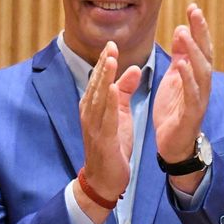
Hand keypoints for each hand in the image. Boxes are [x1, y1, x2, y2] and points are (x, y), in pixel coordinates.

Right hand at [75, 42, 140, 222]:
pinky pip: (105, 119)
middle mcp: (90, 113)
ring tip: (111, 60)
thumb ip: (126, 91)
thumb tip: (134, 68)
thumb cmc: (113, 145)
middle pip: (97, 85)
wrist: (105, 179)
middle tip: (111, 45)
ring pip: (99, 98)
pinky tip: (113, 90)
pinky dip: (109, 104)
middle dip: (104, 65)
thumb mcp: (121, 114)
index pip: (99, 79)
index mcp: (93, 106)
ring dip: (104, 79)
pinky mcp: (102, 139)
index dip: (105, 61)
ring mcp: (93, 126)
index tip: (112, 44)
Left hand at [152, 4, 212, 191]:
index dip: (198, 27)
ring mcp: (199, 99)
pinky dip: (188, 79)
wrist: (173, 145)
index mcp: (196, 75)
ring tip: (184, 33)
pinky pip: (192, 94)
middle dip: (200, 32)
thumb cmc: (174, 111)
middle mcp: (202, 84)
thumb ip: (180, 58)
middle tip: (194, 11)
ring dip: (194, 52)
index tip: (192, 6)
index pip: (200, 46)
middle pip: (205, 54)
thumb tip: (182, 32)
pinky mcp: (191, 114)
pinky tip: (181, 66)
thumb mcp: (174, 79)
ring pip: (201, 72)